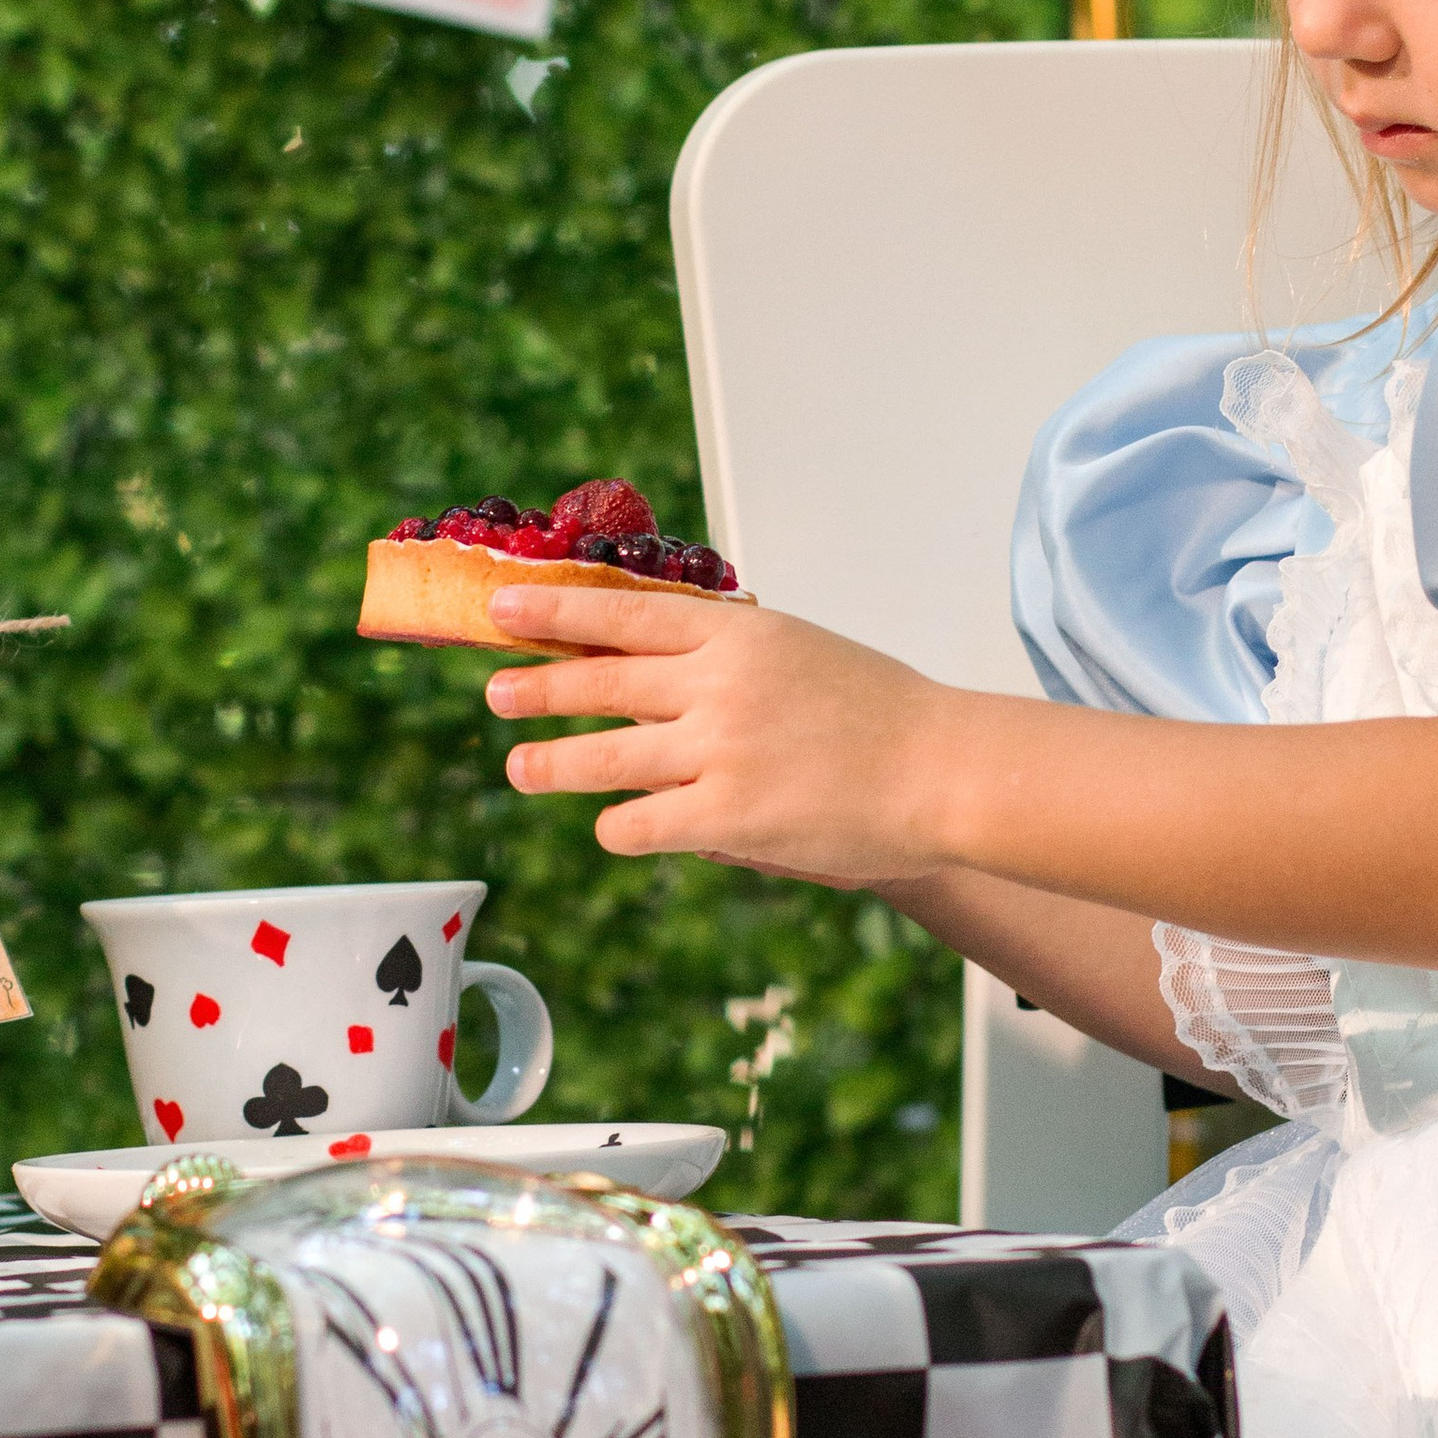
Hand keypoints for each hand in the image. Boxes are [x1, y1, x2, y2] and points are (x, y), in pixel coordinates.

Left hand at [485, 586, 951, 878]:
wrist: (943, 771)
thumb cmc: (881, 713)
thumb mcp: (800, 651)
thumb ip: (728, 654)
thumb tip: (650, 657)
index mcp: (739, 634)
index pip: (624, 614)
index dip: (555, 612)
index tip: (503, 611)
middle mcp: (720, 685)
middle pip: (600, 681)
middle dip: (537, 687)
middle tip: (495, 692)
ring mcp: (720, 751)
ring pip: (604, 757)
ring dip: (553, 762)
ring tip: (522, 766)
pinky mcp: (727, 816)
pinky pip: (640, 823)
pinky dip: (620, 826)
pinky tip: (615, 826)